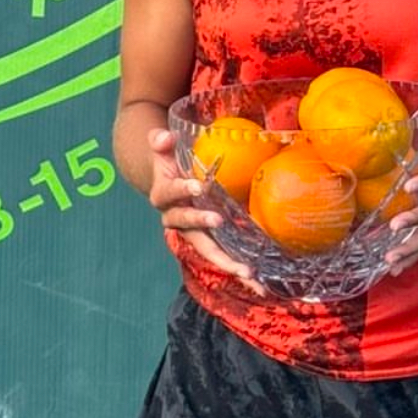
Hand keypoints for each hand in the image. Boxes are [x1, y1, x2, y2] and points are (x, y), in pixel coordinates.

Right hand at [147, 128, 266, 295]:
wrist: (168, 182)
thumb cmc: (170, 162)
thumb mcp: (162, 148)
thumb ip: (160, 141)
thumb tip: (164, 136)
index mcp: (162, 195)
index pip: (169, 193)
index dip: (181, 190)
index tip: (197, 186)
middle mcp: (175, 218)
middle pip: (186, 227)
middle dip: (201, 226)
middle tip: (218, 221)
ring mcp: (192, 233)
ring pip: (206, 250)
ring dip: (225, 262)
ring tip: (247, 272)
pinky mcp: (208, 241)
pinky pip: (221, 256)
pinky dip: (236, 269)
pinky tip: (257, 281)